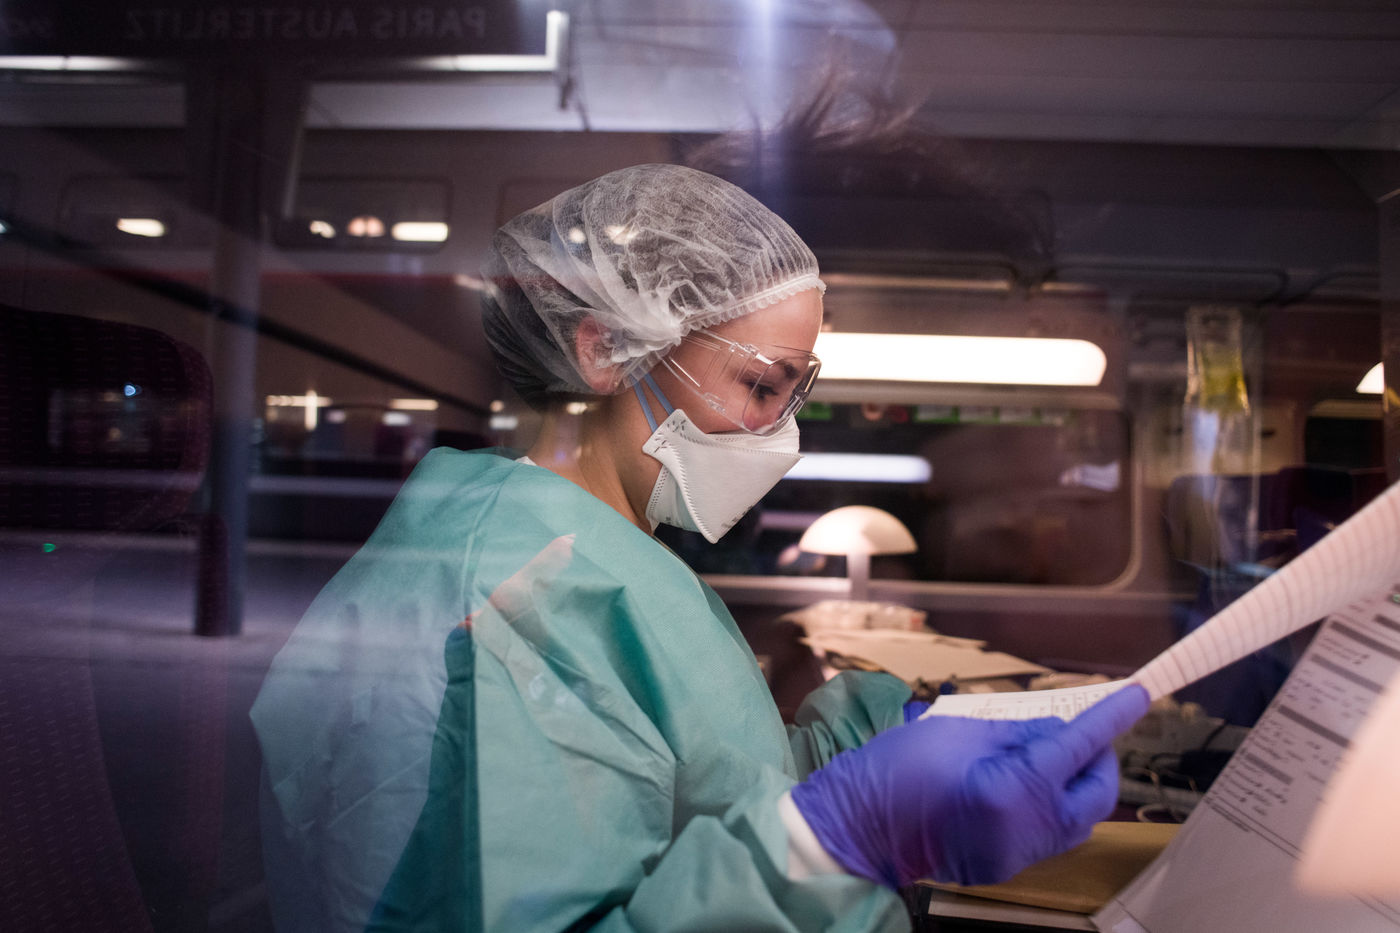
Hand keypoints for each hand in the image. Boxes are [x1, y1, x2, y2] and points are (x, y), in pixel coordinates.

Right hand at [791, 684, 1149, 887]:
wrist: (856, 827)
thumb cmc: (897, 768)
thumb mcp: (958, 729)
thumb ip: (1018, 730)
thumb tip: (1057, 730)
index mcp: (1015, 789)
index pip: (1079, 745)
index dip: (1112, 717)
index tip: (1139, 696)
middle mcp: (1029, 831)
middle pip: (1095, 794)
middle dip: (1098, 759)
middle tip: (1082, 731)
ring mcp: (1019, 856)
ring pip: (1077, 819)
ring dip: (1075, 785)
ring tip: (1051, 756)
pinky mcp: (1006, 867)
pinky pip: (1048, 835)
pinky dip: (1048, 806)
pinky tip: (1021, 785)